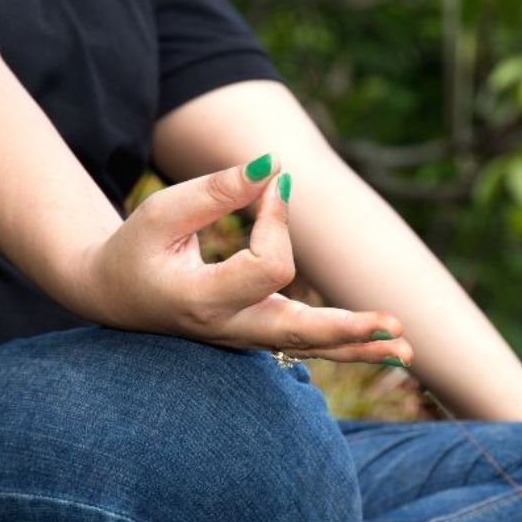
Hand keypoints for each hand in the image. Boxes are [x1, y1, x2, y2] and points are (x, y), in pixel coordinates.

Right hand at [76, 154, 413, 364]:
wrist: (113, 296)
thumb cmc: (135, 248)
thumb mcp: (162, 212)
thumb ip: (215, 190)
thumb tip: (272, 168)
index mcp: (202, 300)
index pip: (266, 264)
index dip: (277, 220)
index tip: (269, 186)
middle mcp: (228, 328)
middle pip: (298, 332)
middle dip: (348, 329)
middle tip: (395, 324)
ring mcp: (245, 338)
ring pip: (309, 348)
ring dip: (360, 347)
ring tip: (408, 352)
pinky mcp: (257, 334)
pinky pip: (307, 344)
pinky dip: (346, 345)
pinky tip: (388, 350)